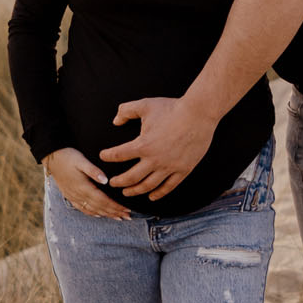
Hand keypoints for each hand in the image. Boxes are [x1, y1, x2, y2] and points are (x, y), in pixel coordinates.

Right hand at [43, 147, 130, 218]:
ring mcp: (73, 197)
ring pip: (92, 210)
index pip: (103, 200)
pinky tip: (100, 215)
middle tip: (128, 217)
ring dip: (106, 215)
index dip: (115, 206)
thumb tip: (106, 180)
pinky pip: (83, 209)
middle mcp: (79, 195)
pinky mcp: (70, 196)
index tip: (127, 209)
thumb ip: (94, 171)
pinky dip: (93, 213)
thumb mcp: (82, 160)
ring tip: (118, 218)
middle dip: (114, 213)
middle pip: (100, 208)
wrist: (52, 157)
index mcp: (83, 187)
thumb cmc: (68, 156)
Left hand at [98, 95, 216, 199]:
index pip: (119, 155)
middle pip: (131, 177)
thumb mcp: (145, 105)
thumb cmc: (171, 108)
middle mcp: (154, 160)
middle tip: (112, 183)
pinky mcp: (183, 170)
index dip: (108, 156)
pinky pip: (168, 187)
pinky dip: (158, 194)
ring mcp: (169, 167)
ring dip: (135, 191)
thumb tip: (115, 121)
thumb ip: (126, 111)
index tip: (103, 156)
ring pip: (148, 186)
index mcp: (143, 145)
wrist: (199, 114)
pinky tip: (152, 196)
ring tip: (127, 192)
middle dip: (118, 182)